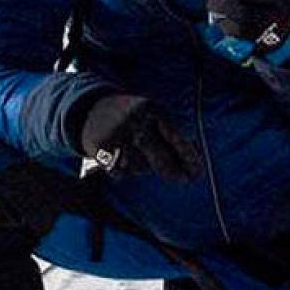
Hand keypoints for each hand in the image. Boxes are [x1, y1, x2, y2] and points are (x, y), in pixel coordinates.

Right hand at [77, 94, 201, 180]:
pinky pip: (122, 172)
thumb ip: (168, 136)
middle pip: (160, 156)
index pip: (174, 135)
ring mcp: (118, 134)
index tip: (198, 171)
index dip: (188, 155)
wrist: (91, 110)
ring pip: (141, 166)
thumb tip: (192, 164)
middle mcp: (135, 120)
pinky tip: (120, 159)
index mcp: (151, 109)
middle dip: (174, 171)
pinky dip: (124, 172)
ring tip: (134, 154)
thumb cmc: (132, 119)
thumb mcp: (151, 117)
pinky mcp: (103, 149)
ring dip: (142, 168)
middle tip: (184, 180)